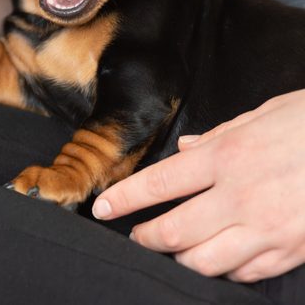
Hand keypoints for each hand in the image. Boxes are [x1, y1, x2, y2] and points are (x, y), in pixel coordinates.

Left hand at [92, 90, 304, 282]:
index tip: (102, 208)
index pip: (160, 184)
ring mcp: (268, 229)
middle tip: (134, 235)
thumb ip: (221, 136)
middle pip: (174, 230)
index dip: (125, 199)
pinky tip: (214, 261)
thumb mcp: (264, 116)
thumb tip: (188, 149)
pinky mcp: (291, 250)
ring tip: (168, 250)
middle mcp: (241, 196)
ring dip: (178, 258)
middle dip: (145, 236)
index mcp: (228, 157)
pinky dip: (223, 270)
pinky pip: (244, 272)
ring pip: (204, 260)